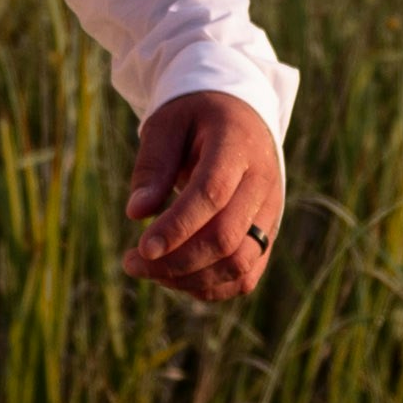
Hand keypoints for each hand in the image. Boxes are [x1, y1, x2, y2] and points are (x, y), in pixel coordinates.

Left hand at [115, 90, 286, 304]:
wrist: (239, 116)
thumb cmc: (195, 118)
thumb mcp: (167, 125)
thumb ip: (153, 166)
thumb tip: (136, 214)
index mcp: (238, 145)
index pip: (213, 193)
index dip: (177, 226)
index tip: (142, 248)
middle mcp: (263, 182)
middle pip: (226, 237)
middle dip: (175, 261)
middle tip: (131, 263)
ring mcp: (271, 211)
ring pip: (239, 264)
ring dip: (190, 278)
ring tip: (149, 271)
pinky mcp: (268, 234)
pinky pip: (246, 275)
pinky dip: (210, 286)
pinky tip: (174, 277)